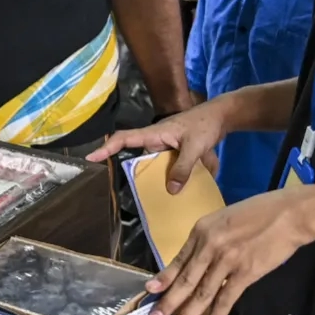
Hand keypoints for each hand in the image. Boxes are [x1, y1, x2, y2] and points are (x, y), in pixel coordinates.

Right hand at [84, 102, 224, 192]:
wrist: (223, 116)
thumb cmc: (205, 125)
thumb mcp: (194, 147)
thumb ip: (183, 167)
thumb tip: (171, 190)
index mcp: (154, 133)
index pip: (124, 138)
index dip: (107, 148)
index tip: (91, 157)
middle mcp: (157, 140)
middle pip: (138, 157)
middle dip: (134, 173)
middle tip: (133, 192)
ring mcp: (167, 146)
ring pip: (155, 164)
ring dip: (158, 178)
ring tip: (157, 197)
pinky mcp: (177, 152)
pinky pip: (169, 167)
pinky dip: (174, 177)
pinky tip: (182, 191)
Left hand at [144, 187, 314, 314]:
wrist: (290, 214)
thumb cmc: (260, 212)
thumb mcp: (224, 219)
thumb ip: (209, 239)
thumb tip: (198, 260)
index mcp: (201, 231)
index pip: (178, 260)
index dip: (163, 279)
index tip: (149, 293)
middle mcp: (209, 246)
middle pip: (185, 280)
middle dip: (168, 303)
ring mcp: (227, 261)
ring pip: (202, 293)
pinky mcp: (246, 273)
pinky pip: (226, 298)